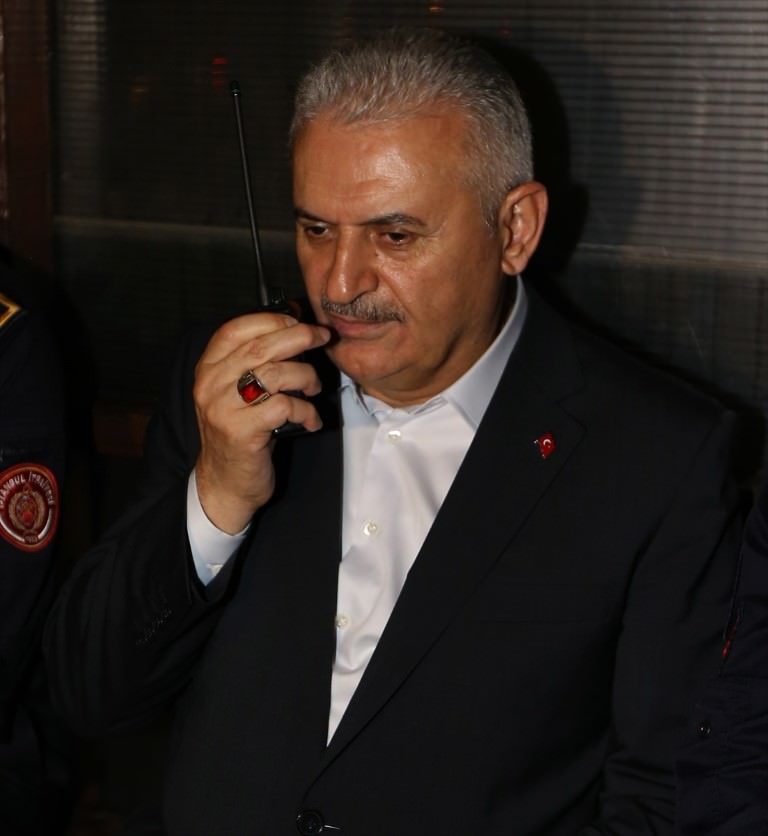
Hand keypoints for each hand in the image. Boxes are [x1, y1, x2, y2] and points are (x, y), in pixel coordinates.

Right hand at [193, 311, 330, 532]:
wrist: (224, 484)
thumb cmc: (240, 433)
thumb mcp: (236, 393)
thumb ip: (253, 364)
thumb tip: (294, 330)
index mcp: (208, 369)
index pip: (235, 329)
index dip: (271, 319)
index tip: (298, 321)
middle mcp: (210, 385)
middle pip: (261, 347)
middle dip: (300, 336)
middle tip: (323, 338)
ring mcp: (224, 408)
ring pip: (276, 374)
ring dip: (307, 376)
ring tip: (314, 389)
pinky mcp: (242, 432)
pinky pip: (285, 407)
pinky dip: (307, 411)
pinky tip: (312, 421)